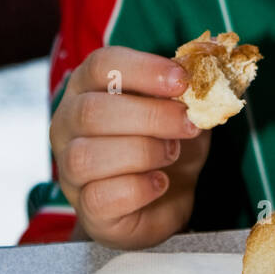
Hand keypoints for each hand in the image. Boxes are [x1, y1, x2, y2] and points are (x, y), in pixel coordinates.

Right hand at [52, 47, 210, 249]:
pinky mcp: (85, 208)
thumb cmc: (166, 140)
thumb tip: (206, 75)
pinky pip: (100, 197)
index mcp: (89, 86)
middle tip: (188, 124)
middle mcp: (68, 124)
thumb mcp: (181, 108)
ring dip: (143, 152)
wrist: (166, 196)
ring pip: (86, 156)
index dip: (143, 69)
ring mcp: (69, 169)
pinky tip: (160, 182)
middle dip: (151, 116)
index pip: (101, 65)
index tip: (183, 81)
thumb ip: (186, 91)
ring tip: (172, 153)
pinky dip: (139, 189)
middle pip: (92, 111)